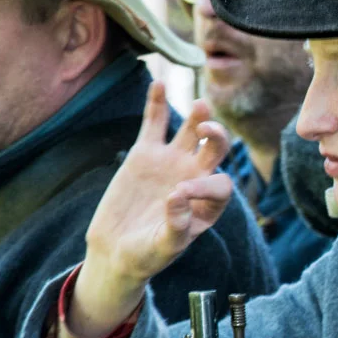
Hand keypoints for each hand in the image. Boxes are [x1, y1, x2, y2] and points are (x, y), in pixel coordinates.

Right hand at [72, 83, 235, 337]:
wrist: (117, 251)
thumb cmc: (147, 255)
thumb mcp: (164, 248)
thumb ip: (176, 227)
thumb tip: (178, 197)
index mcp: (208, 204)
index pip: (219, 185)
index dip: (204, 186)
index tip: (176, 196)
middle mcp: (195, 177)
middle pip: (215, 150)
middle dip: (217, 137)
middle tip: (207, 129)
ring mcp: (172, 162)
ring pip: (190, 131)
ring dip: (197, 116)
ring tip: (200, 104)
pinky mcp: (146, 154)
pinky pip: (155, 123)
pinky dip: (156, 103)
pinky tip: (158, 82)